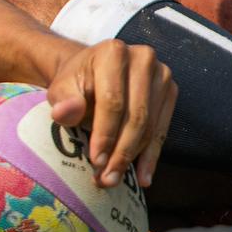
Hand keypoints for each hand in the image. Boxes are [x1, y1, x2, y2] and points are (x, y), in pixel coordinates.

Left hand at [46, 39, 175, 189]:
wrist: (91, 71)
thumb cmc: (74, 82)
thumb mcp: (61, 89)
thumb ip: (63, 101)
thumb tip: (65, 114)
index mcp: (113, 52)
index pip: (112, 101)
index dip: (105, 134)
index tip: (96, 161)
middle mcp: (143, 58)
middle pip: (136, 115)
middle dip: (121, 152)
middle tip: (107, 178)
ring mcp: (162, 74)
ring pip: (150, 126)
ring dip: (134, 158)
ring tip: (116, 179)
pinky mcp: (171, 91)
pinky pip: (162, 129)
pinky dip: (151, 155)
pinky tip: (143, 177)